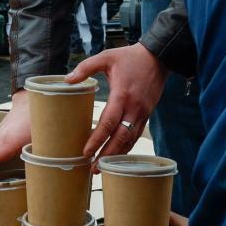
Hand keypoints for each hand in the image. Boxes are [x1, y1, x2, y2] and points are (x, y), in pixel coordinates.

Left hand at [67, 44, 167, 160]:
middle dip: (106, 155)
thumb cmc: (130, 57)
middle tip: (93, 168)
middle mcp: (134, 108)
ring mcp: (142, 113)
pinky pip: (136, 135)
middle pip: (120, 138)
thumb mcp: (106, 57)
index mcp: (122, 95)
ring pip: (130, 140)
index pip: (108, 123)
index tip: (85, 151)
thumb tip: (68, 79)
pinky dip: (127, 147)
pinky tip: (117, 155)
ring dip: (117, 155)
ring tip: (102, 167)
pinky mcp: (147, 115)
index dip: (97, 139)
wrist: (158, 58)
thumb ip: (86, 67)